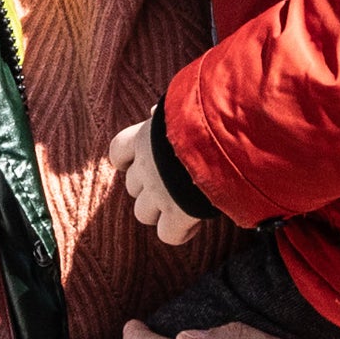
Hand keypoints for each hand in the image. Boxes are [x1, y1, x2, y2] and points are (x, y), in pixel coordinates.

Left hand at [102, 116, 204, 246]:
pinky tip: (194, 224)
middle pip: (132, 186)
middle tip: (175, 184)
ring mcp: (158, 194)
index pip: (118, 151)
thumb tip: (153, 111)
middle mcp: (146, 168)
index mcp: (144, 137)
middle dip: (149, 188)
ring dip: (161, 212)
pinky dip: (179, 233)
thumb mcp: (182, 103)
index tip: (140, 161)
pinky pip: (168, 235)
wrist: (221, 138)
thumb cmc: (206, 114)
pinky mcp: (177, 214)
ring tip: (184, 206)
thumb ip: (167, 110)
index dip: (126, 159)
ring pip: (143, 214)